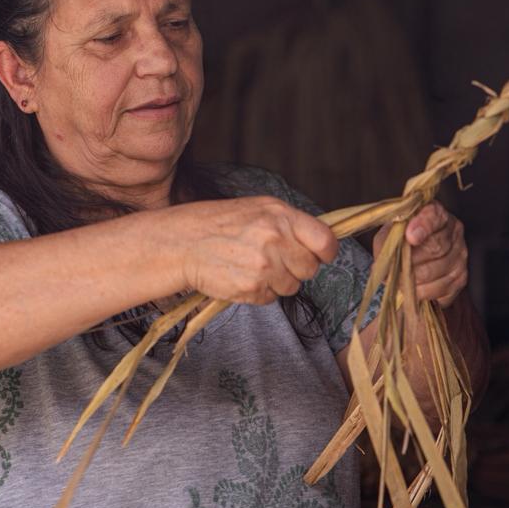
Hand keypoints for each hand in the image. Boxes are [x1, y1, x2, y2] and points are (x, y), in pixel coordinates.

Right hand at [174, 196, 338, 304]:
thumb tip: (321, 241)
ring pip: (291, 286)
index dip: (326, 252)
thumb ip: (290, 223)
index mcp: (280, 215)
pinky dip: (259, 292)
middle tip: (275, 260)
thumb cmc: (220, 224)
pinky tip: (242, 276)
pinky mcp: (251, 288)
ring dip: (277, 282)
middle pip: (310, 268)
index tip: (321, 255)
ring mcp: (264, 265)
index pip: (325, 240)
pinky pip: (270, 298)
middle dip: (297, 268)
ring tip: (253, 266)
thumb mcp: (258, 209)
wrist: (183, 243)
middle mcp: (275, 239)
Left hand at [372, 201, 468, 308]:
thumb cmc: (402, 241)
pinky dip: (421, 292)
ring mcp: (460, 256)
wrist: (417, 257)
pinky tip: (413, 288)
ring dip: (412, 280)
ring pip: (436, 271)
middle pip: (435, 247)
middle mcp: (454, 232)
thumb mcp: (390, 234)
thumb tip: (384, 261)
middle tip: (393, 270)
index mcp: (437, 214)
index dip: (423, 225)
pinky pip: (440, 289)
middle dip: (410, 261)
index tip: (410, 236)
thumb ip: (387, 241)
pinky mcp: (460, 278)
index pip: (434, 216)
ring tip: (399, 281)